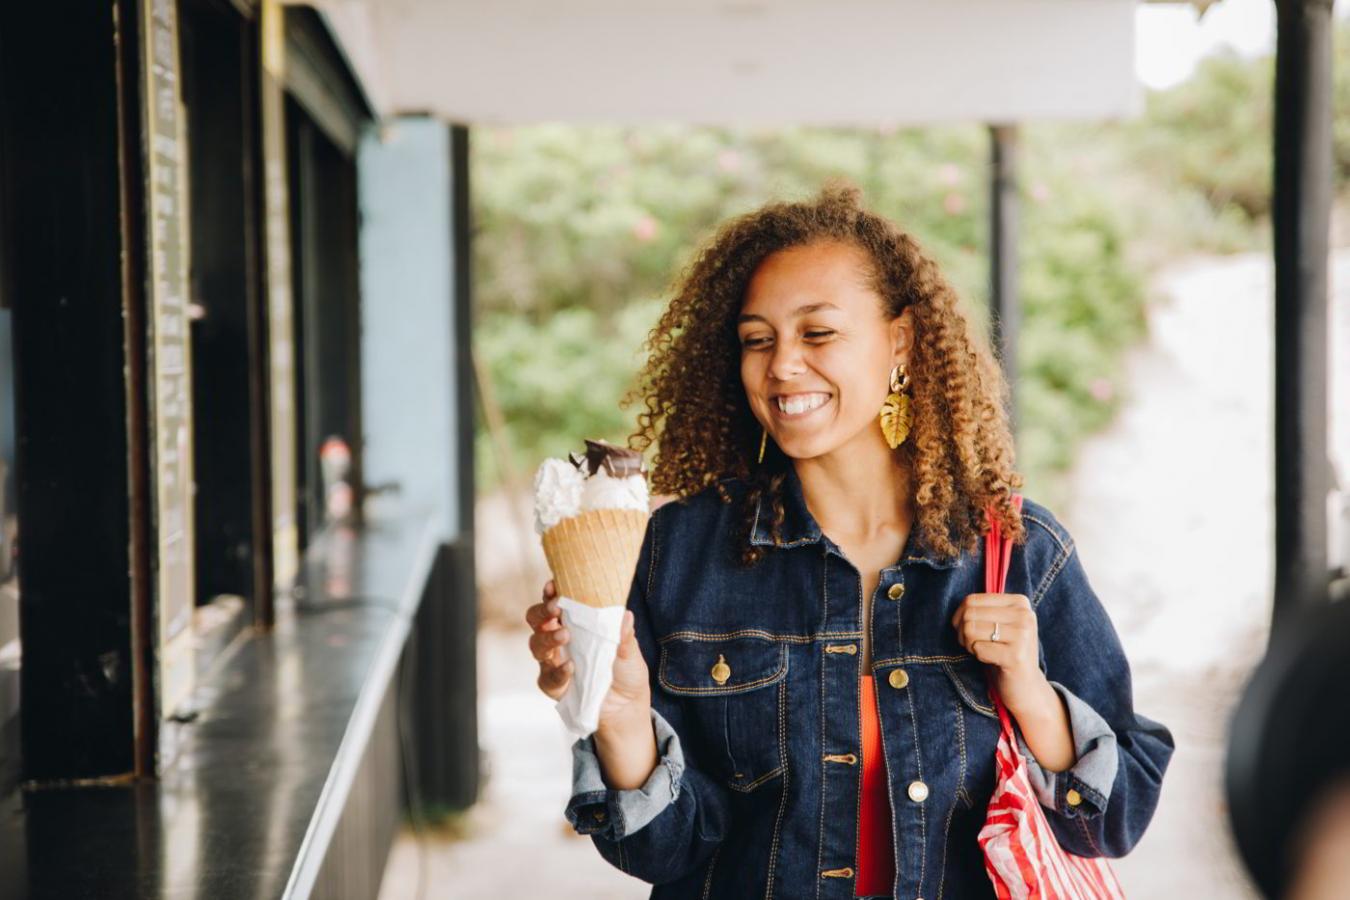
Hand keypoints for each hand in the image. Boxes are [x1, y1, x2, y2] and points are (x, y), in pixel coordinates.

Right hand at [524, 578, 651, 729]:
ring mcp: (552, 661)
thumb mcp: (629, 652)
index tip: (553, 585)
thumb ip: (624, 635)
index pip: (556, 602)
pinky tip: (570, 668)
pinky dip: (558, 671)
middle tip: (556, 609)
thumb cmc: (625, 671)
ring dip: (548, 637)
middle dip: (542, 611)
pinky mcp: (552, 685)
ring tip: (565, 635)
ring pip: (536, 644)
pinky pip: (547, 675)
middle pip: (535, 619)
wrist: (626, 706)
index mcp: (574, 623)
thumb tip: (626, 615)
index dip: (550, 592)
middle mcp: (558, 639)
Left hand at [951, 592, 1044, 709]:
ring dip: (969, 645)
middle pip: (969, 614)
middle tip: (972, 644)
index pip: (971, 600)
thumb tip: (961, 607)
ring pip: (970, 630)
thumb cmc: (1005, 652)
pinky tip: (991, 661)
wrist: (1026, 686)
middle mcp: (1024, 615)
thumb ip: (982, 610)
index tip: (965, 630)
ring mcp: (1022, 635)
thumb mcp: (998, 624)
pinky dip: (978, 656)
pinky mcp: (1016, 655)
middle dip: (962, 632)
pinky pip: (978, 648)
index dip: (959, 617)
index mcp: (1019, 602)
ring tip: (982, 651)